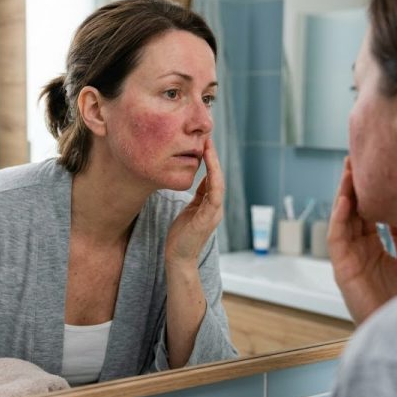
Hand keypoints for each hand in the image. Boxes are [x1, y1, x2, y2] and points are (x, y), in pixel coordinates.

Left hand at [165, 139, 224, 267]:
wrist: (178, 258)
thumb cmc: (181, 236)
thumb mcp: (189, 210)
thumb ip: (197, 196)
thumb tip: (199, 178)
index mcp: (210, 205)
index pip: (213, 178)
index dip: (210, 161)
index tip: (205, 144)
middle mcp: (215, 208)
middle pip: (218, 177)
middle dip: (213, 158)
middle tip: (207, 138)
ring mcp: (214, 214)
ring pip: (218, 184)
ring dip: (214, 165)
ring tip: (208, 148)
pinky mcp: (207, 219)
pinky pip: (214, 196)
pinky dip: (213, 181)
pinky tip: (209, 168)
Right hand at [328, 158, 396, 324]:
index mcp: (370, 248)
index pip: (364, 213)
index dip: (365, 192)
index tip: (369, 169)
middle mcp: (356, 250)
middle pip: (351, 212)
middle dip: (351, 187)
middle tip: (353, 162)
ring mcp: (346, 258)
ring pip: (341, 220)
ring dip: (343, 196)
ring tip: (347, 173)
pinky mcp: (341, 268)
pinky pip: (336, 238)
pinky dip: (339, 218)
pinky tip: (346, 201)